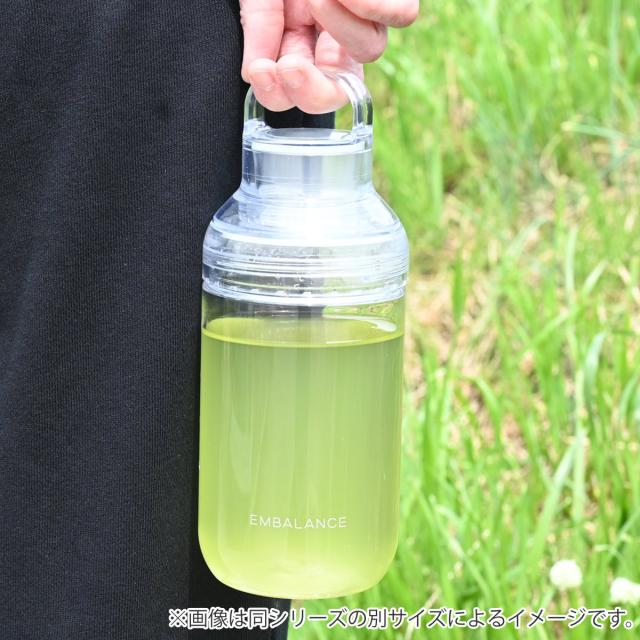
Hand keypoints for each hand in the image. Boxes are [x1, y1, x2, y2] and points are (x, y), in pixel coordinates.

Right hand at [240, 0, 417, 113]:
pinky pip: (401, 15)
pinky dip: (373, 3)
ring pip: (370, 51)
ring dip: (340, 27)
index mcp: (301, 40)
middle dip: (312, 88)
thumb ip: (260, 30)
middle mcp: (335, 35)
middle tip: (290, 66)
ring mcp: (367, 15)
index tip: (261, 72)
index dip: (282, 95)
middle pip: (338, 91)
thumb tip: (255, 74)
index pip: (299, 92)